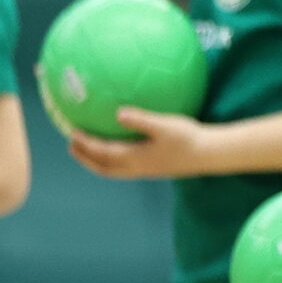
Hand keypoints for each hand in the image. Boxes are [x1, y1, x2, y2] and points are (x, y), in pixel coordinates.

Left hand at [68, 108, 218, 179]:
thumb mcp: (165, 125)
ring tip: (88, 149)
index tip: (72, 133)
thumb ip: (140, 120)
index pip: (103, 153)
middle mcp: (137, 167)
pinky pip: (124, 166)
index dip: (86, 144)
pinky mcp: (153, 168)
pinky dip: (112, 159)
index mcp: (136, 158)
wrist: (210, 155)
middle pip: (103, 167)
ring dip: (97, 161)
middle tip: (72, 145)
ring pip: (113, 169)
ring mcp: (145, 170)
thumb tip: (117, 112)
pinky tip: (119, 146)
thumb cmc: (189, 138)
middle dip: (85, 158)